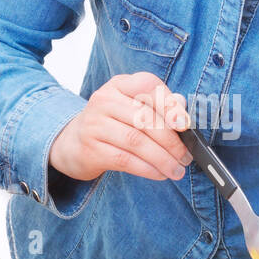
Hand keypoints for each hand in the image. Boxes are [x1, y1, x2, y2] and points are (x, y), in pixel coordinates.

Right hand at [48, 72, 192, 183]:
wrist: (72, 143)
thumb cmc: (112, 123)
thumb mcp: (132, 107)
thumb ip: (159, 105)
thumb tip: (183, 108)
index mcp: (119, 85)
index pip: (147, 85)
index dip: (169, 104)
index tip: (185, 124)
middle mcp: (104, 100)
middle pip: (144, 118)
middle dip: (171, 141)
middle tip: (185, 156)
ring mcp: (94, 124)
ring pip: (136, 141)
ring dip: (162, 158)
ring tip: (177, 169)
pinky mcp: (90, 149)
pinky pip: (125, 160)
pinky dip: (147, 169)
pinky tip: (160, 174)